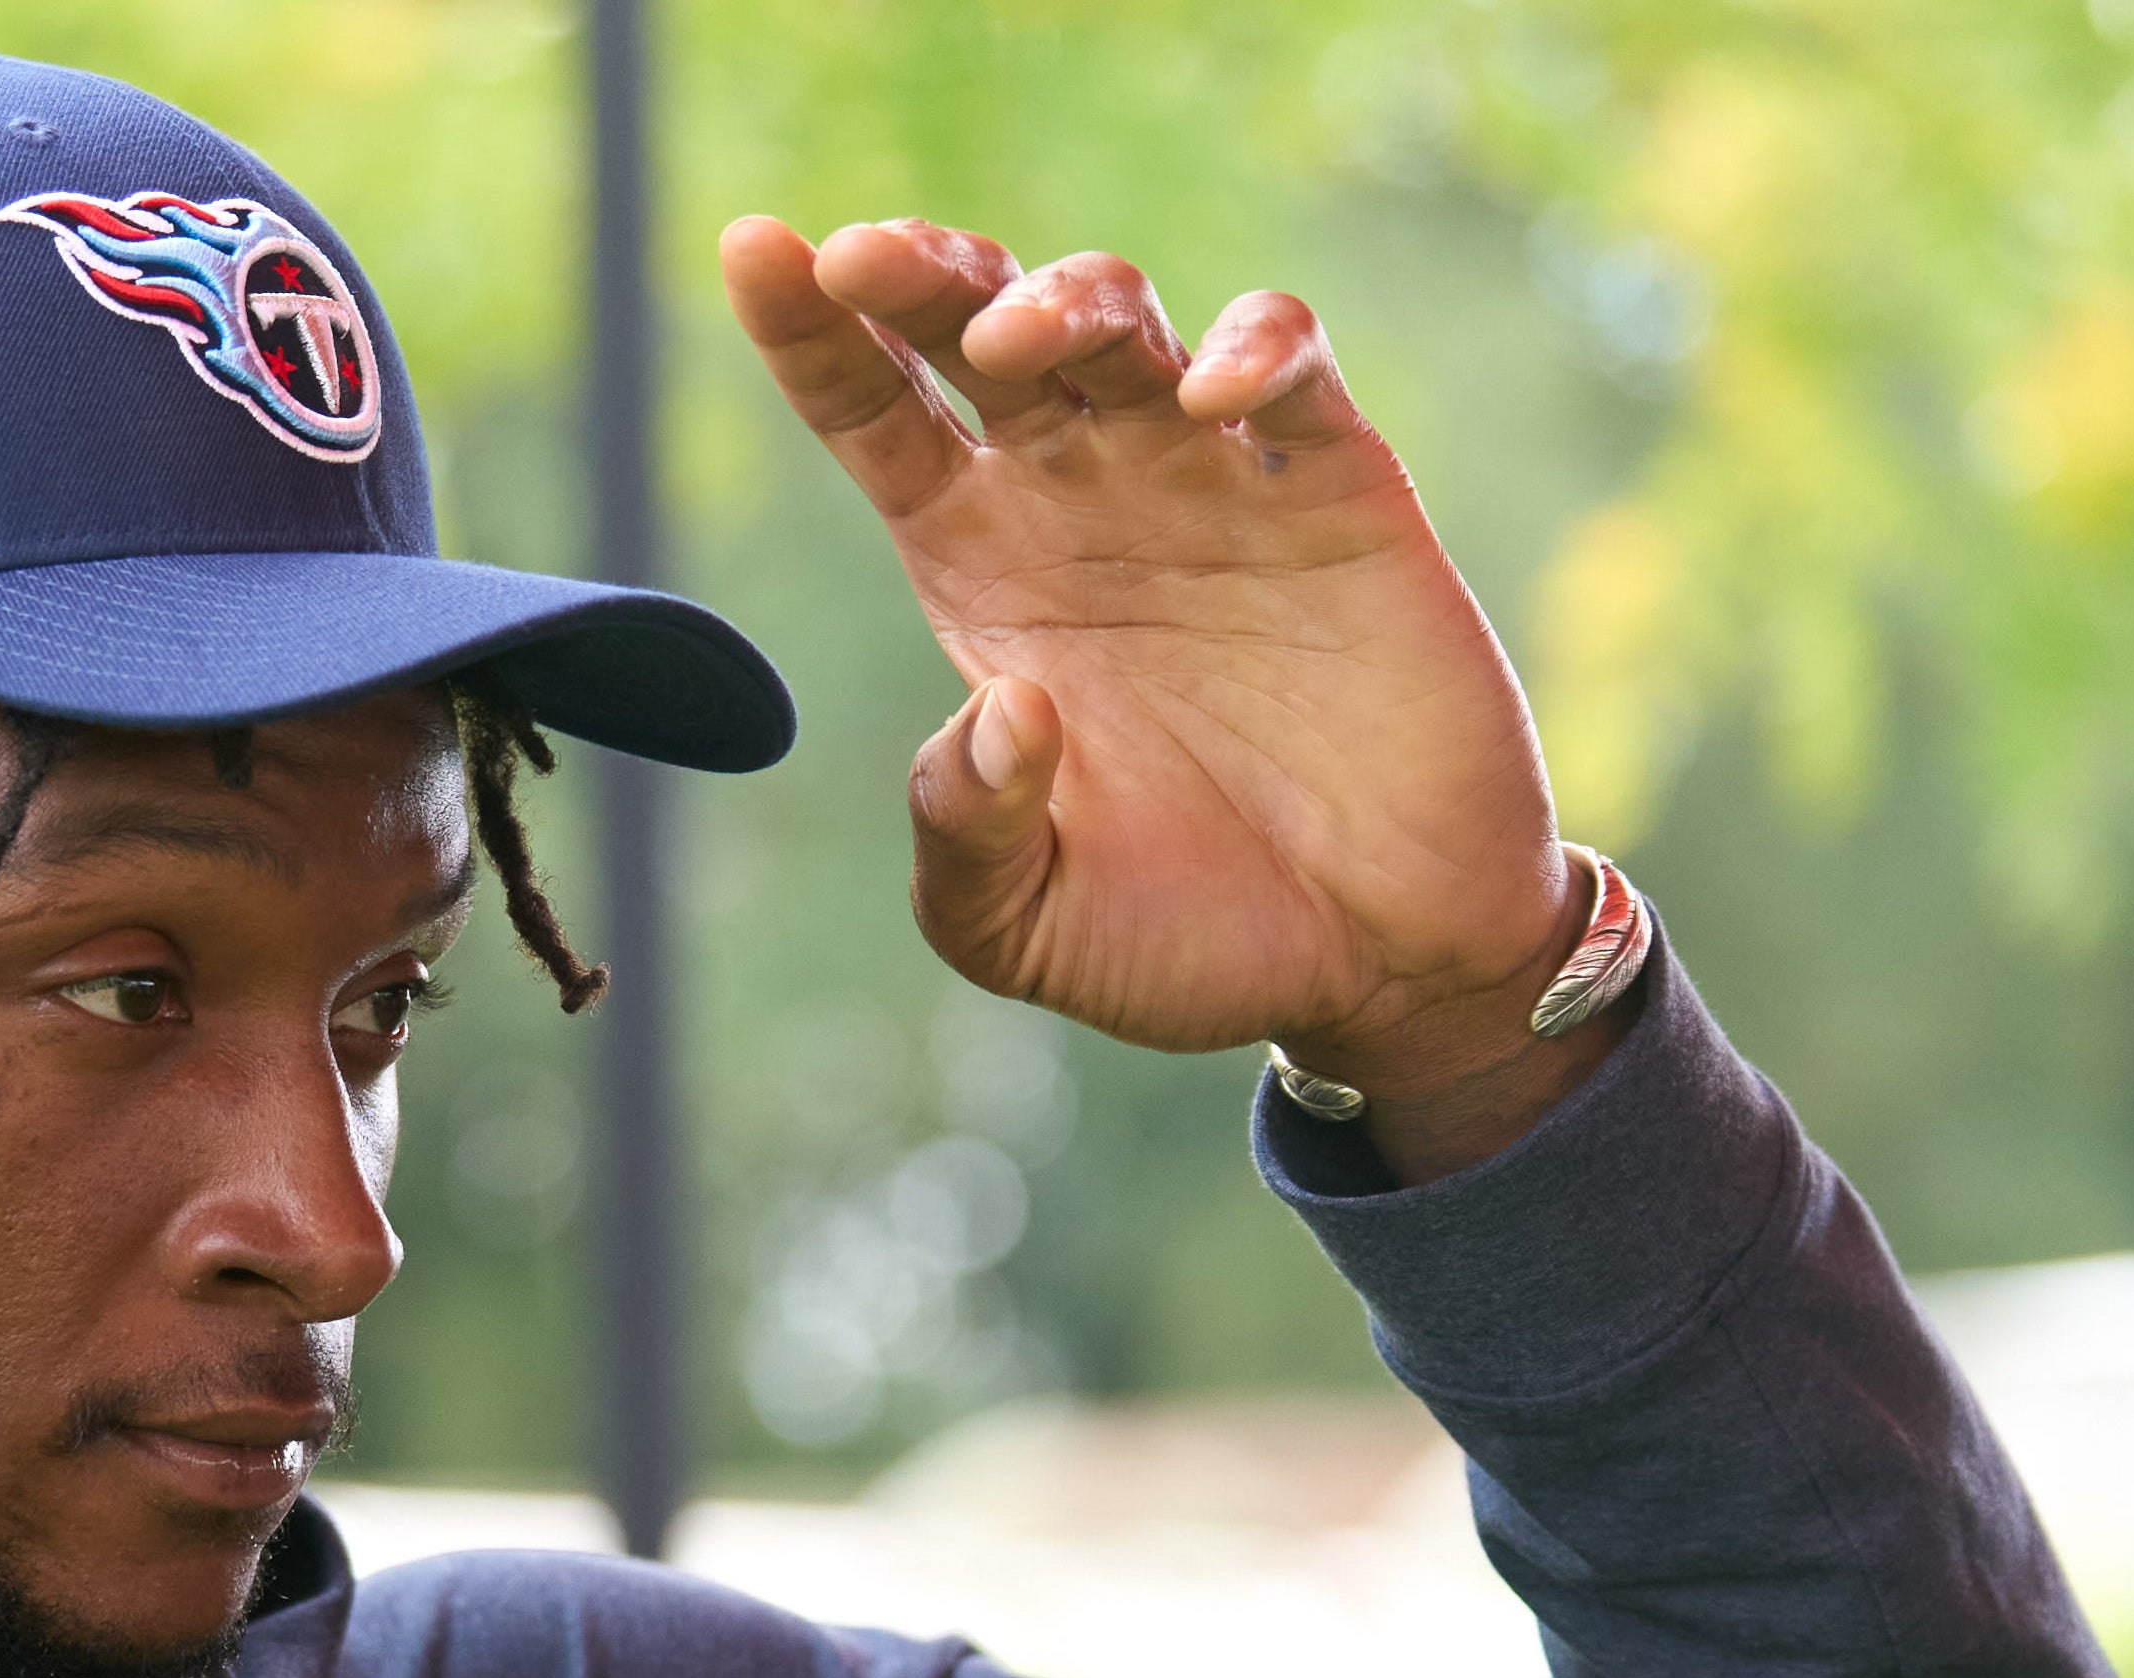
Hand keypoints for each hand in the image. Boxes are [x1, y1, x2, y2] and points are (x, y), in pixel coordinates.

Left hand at [719, 218, 1621, 1177]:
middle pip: (978, 332)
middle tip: (861, 259)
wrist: (1378, 967)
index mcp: (983, 578)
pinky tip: (1211, 396)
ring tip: (1014, 345)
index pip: (875, 419)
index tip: (754, 253)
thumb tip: (1003, 708)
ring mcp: (1209, 482)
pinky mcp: (1337, 490)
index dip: (812, 335)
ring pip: (1120, 319)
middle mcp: (1083, 503)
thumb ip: (963, 836)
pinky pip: (1289, 365)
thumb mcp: (1021, 924)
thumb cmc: (1186, 940)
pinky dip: (1252, 348)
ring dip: (1061, 298)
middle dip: (918, 272)